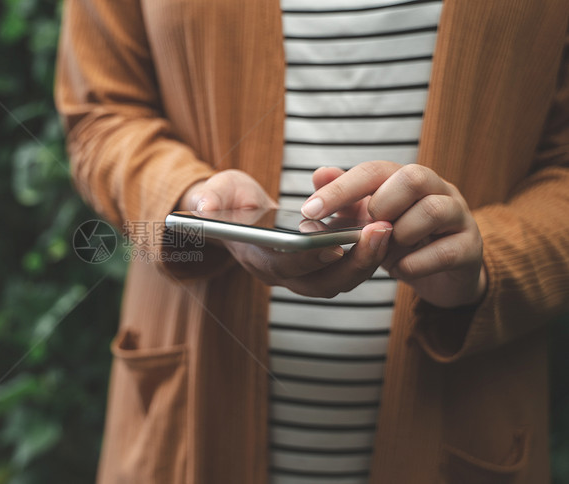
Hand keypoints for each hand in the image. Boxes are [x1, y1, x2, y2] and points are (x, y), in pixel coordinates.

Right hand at [180, 170, 392, 297]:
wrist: (237, 215)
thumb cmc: (227, 201)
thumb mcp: (216, 191)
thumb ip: (210, 197)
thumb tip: (205, 207)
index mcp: (256, 259)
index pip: (285, 266)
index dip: (309, 258)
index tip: (334, 244)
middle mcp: (284, 275)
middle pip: (324, 284)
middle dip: (355, 263)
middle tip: (380, 231)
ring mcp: (306, 274)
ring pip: (343, 280)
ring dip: (369, 259)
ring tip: (389, 227)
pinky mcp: (325, 264)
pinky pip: (352, 266)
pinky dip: (370, 251)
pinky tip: (387, 223)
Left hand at [301, 162, 486, 307]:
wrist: (443, 272)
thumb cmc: (400, 240)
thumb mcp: (367, 220)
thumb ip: (344, 199)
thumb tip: (319, 174)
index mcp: (405, 179)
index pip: (373, 171)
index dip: (340, 189)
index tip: (309, 210)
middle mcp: (435, 189)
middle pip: (412, 176)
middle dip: (382, 204)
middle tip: (369, 228)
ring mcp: (458, 215)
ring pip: (433, 210)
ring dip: (401, 234)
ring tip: (389, 250)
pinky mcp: (470, 247)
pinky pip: (447, 250)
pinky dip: (416, 264)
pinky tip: (402, 270)